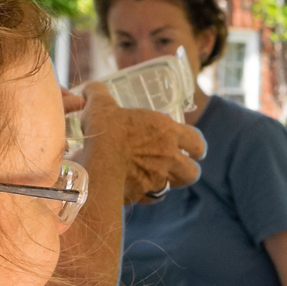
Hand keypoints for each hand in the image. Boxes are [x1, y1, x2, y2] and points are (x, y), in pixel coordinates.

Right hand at [74, 83, 205, 200]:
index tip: (194, 149)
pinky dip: (146, 194)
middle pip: (193, 172)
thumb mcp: (102, 104)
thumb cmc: (106, 129)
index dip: (197, 147)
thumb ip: (99, 93)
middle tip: (180, 166)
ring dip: (167, 182)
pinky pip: (150, 197)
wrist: (99, 162)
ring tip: (157, 177)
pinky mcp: (143, 195)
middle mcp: (168, 157)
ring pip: (172, 186)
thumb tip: (89, 88)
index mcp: (167, 132)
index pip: (196, 142)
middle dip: (188, 170)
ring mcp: (157, 179)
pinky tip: (137, 188)